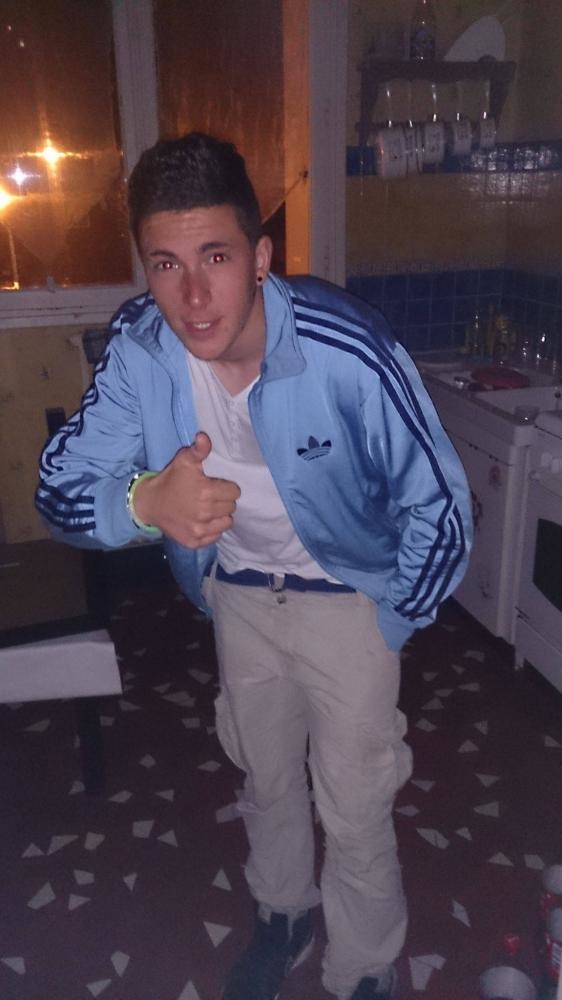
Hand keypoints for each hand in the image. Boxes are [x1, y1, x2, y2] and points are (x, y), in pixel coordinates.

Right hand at [132, 432, 239, 547]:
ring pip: (226, 523)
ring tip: (208, 509)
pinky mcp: (194, 542)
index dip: (227, 487)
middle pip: (231, 507)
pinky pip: (215, 536)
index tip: (216, 486)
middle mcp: (205, 513)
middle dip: (223, 501)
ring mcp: (199, 530)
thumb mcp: (183, 460)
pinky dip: (211, 530)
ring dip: (220, 516)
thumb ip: (198, 450)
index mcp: (206, 492)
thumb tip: (204, 437)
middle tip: (210, 497)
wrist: (149, 503)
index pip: (234, 492)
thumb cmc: (170, 480)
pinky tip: (201, 521)